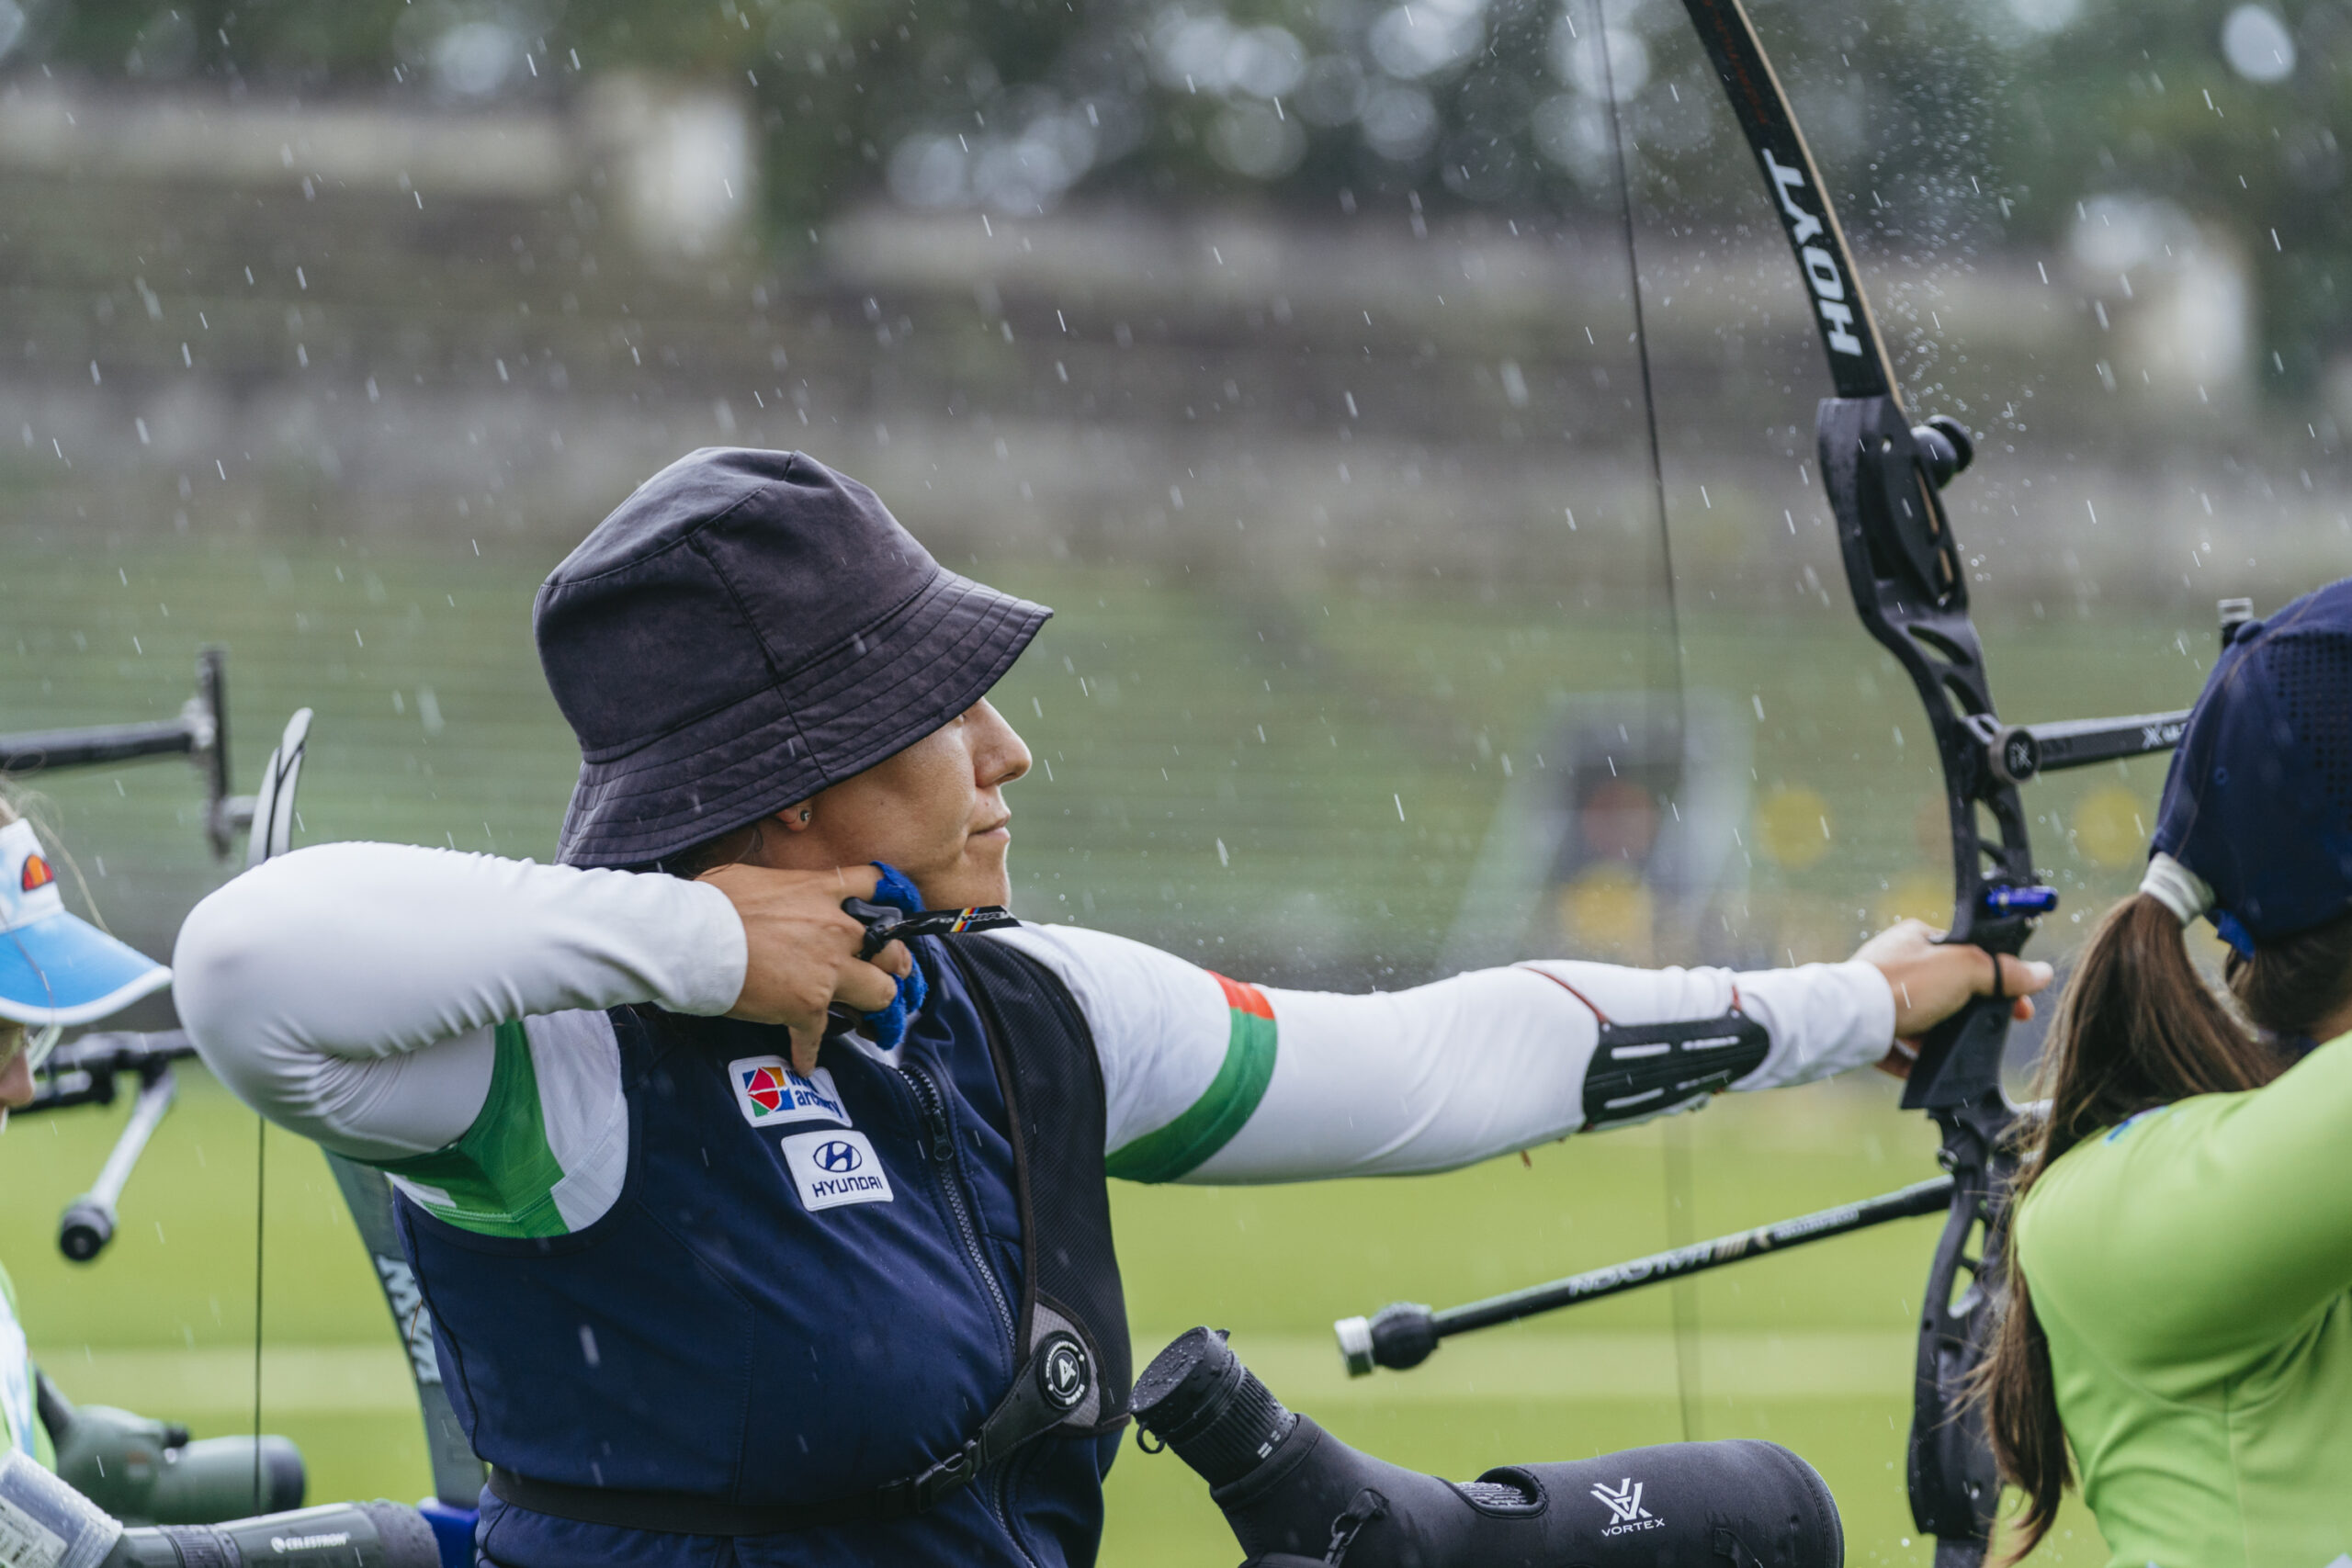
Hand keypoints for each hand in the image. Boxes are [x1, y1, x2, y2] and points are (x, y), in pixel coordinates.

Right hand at [698, 863, 912, 1072]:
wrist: (692, 938)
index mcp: (822, 891)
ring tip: (871, 1016)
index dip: (887, 900)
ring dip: (875, 1005)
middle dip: (895, 962)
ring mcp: (827, 971)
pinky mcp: (807, 1007)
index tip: (887, 915)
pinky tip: (803, 1062)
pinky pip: (817, 1038)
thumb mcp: (756, 878)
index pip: (875, 885)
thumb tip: (774, 893)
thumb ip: (783, 887)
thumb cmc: (711, 902)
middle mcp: (836, 930)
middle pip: (890, 948)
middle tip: (892, 972)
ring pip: (880, 993)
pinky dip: (808, 1052)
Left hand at [1850, 918, 2052, 1078]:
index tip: (2019, 1004)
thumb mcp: (1964, 968)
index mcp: (1918, 939)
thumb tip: (2040, 973)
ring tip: (1959, 1051)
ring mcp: (1879, 997)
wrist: (1852, 1019)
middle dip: (1971, 1013)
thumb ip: (2003, 971)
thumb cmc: (1903, 985)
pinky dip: (1915, 1059)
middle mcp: (1896, 964)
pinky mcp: (1868, 1028)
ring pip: (1923, 1020)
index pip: (1968, 955)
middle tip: (1993, 1032)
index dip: (1997, 979)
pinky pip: (1898, 1047)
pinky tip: (1928, 1069)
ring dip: (1942, 1037)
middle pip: (1948, 991)